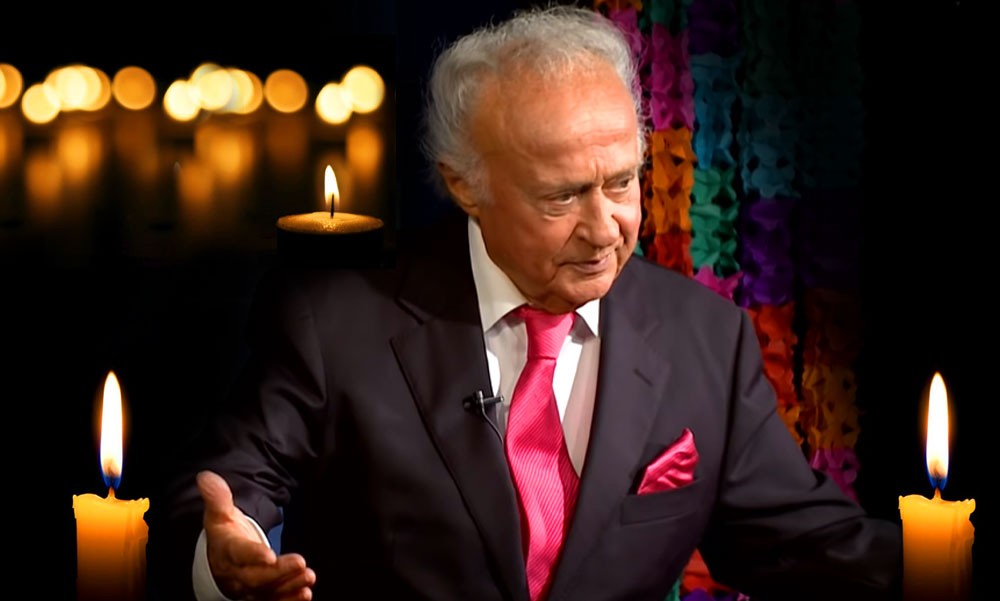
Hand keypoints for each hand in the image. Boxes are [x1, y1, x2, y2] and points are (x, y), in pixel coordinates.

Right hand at [197, 470, 316, 600]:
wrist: (218, 560)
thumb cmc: (224, 534)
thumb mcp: (219, 514)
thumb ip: (217, 497)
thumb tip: (206, 477)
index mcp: (227, 550)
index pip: (239, 554)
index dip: (253, 555)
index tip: (270, 554)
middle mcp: (237, 573)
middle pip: (256, 578)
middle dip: (278, 573)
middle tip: (301, 563)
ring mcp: (248, 588)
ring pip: (267, 592)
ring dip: (288, 587)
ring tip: (308, 578)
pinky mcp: (259, 596)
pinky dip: (288, 600)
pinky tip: (305, 594)